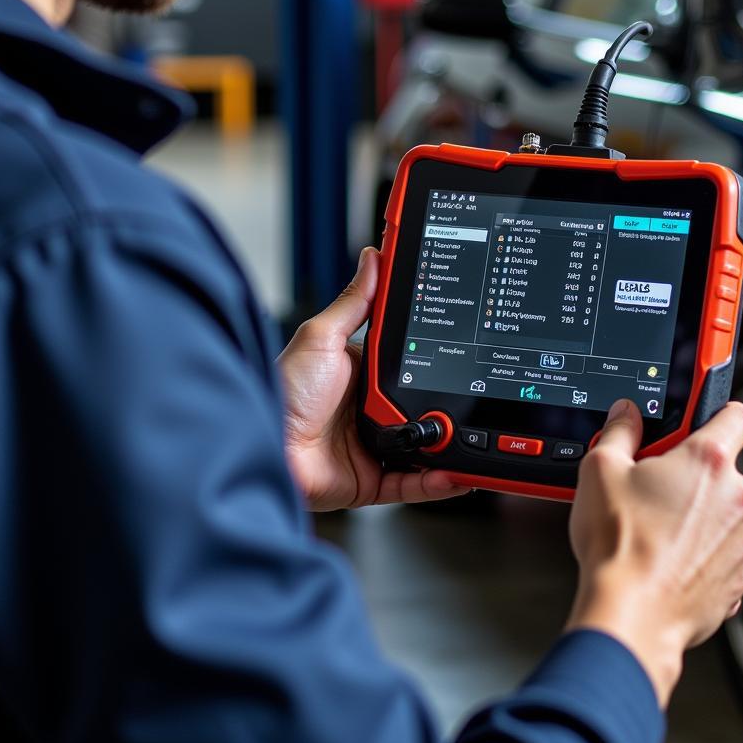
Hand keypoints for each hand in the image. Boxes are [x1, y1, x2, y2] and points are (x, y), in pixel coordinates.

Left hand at [280, 248, 470, 510]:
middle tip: (474, 399)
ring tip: (477, 439)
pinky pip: (412, 483)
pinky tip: (455, 473)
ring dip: (450, 445)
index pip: (408, 363)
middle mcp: (369, 410)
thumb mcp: (321, 336)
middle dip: (449, 406)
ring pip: (425, 447)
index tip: (463, 353)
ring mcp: (372, 446)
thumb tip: (373, 258)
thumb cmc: (281, 390)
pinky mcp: (371, 480)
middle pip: (422, 406)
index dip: (436, 360)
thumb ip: (353, 302)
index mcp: (361, 374)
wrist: (265, 446)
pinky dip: (437, 483)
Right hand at [567, 399, 742, 706]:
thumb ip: (619, 430)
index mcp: (708, 460)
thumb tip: (626, 414)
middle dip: (691, 473)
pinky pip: (720, 553)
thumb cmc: (619, 545)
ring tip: (653, 529)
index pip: (735, 413)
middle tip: (652, 485)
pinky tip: (664, 557)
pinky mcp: (738, 579)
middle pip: (722, 469)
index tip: (701, 414)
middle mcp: (737, 498)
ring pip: (722, 513)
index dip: (716, 409)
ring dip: (697, 515)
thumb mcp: (600, 468)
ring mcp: (742, 541)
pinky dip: (699, 553)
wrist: (631, 614)